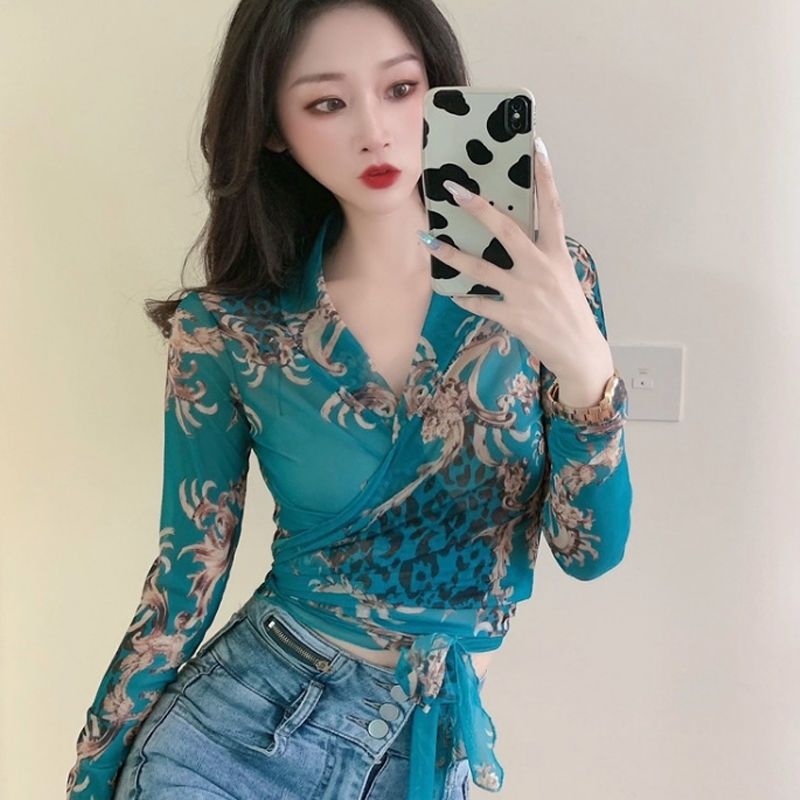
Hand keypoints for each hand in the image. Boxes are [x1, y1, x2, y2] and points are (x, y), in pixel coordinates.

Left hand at [417, 136, 608, 381]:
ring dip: (451, 255)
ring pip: (481, 268)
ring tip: (428, 241)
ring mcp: (525, 293)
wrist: (579, 352)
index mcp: (557, 255)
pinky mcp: (513, 317)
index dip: (545, 177)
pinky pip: (480, 304)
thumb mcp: (562, 277)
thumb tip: (515, 239)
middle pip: (508, 231)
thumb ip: (540, 257)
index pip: (552, 208)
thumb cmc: (569, 312)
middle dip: (480, 209)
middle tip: (455, 190)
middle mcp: (541, 269)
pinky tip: (452, 293)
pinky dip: (465, 298)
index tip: (536, 147)